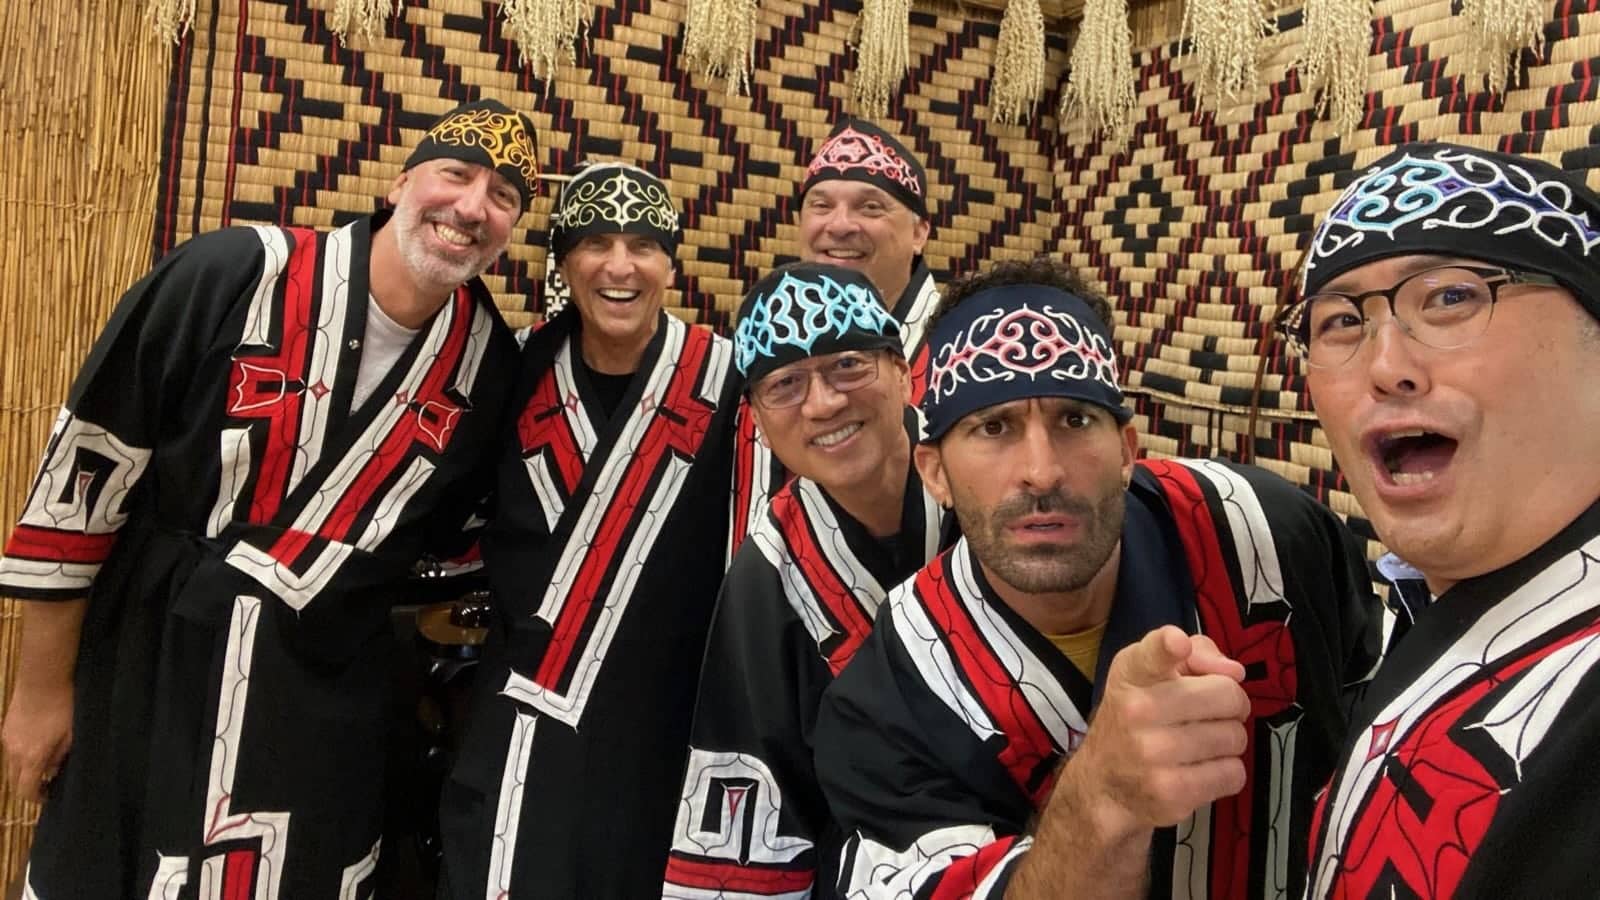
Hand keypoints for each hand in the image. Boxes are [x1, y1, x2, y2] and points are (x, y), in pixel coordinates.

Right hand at [3, 679, 73, 803]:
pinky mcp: (4, 730)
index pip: (26, 790)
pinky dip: (19, 756)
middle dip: (28, 787)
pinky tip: (34, 745)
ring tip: (42, 762)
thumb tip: (52, 770)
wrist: (42, 680)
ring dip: (23, 771)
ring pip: (10, 767)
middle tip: (45, 783)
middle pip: (14, 782)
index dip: (36, 798)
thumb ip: (60, 757)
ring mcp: (6, 741)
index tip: (48, 796)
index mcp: (32, 758)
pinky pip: (9, 751)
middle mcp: (15, 754)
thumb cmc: (63, 707)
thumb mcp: (70, 736)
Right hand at [1065, 626, 1250, 834]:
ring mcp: (1153, 754)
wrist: (1103, 784)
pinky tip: (1201, 770)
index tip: (1177, 644)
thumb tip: (1234, 672)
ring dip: (1228, 741)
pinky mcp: (1171, 792)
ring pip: (1234, 738)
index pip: (1152, 654)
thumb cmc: (1136, 719)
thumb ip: (1197, 655)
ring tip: (1203, 744)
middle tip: (1214, 714)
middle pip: (1227, 696)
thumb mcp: (1151, 674)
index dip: (1169, 645)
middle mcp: (1137, 710)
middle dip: (1232, 705)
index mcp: (1132, 674)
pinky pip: (1233, 773)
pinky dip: (1226, 772)